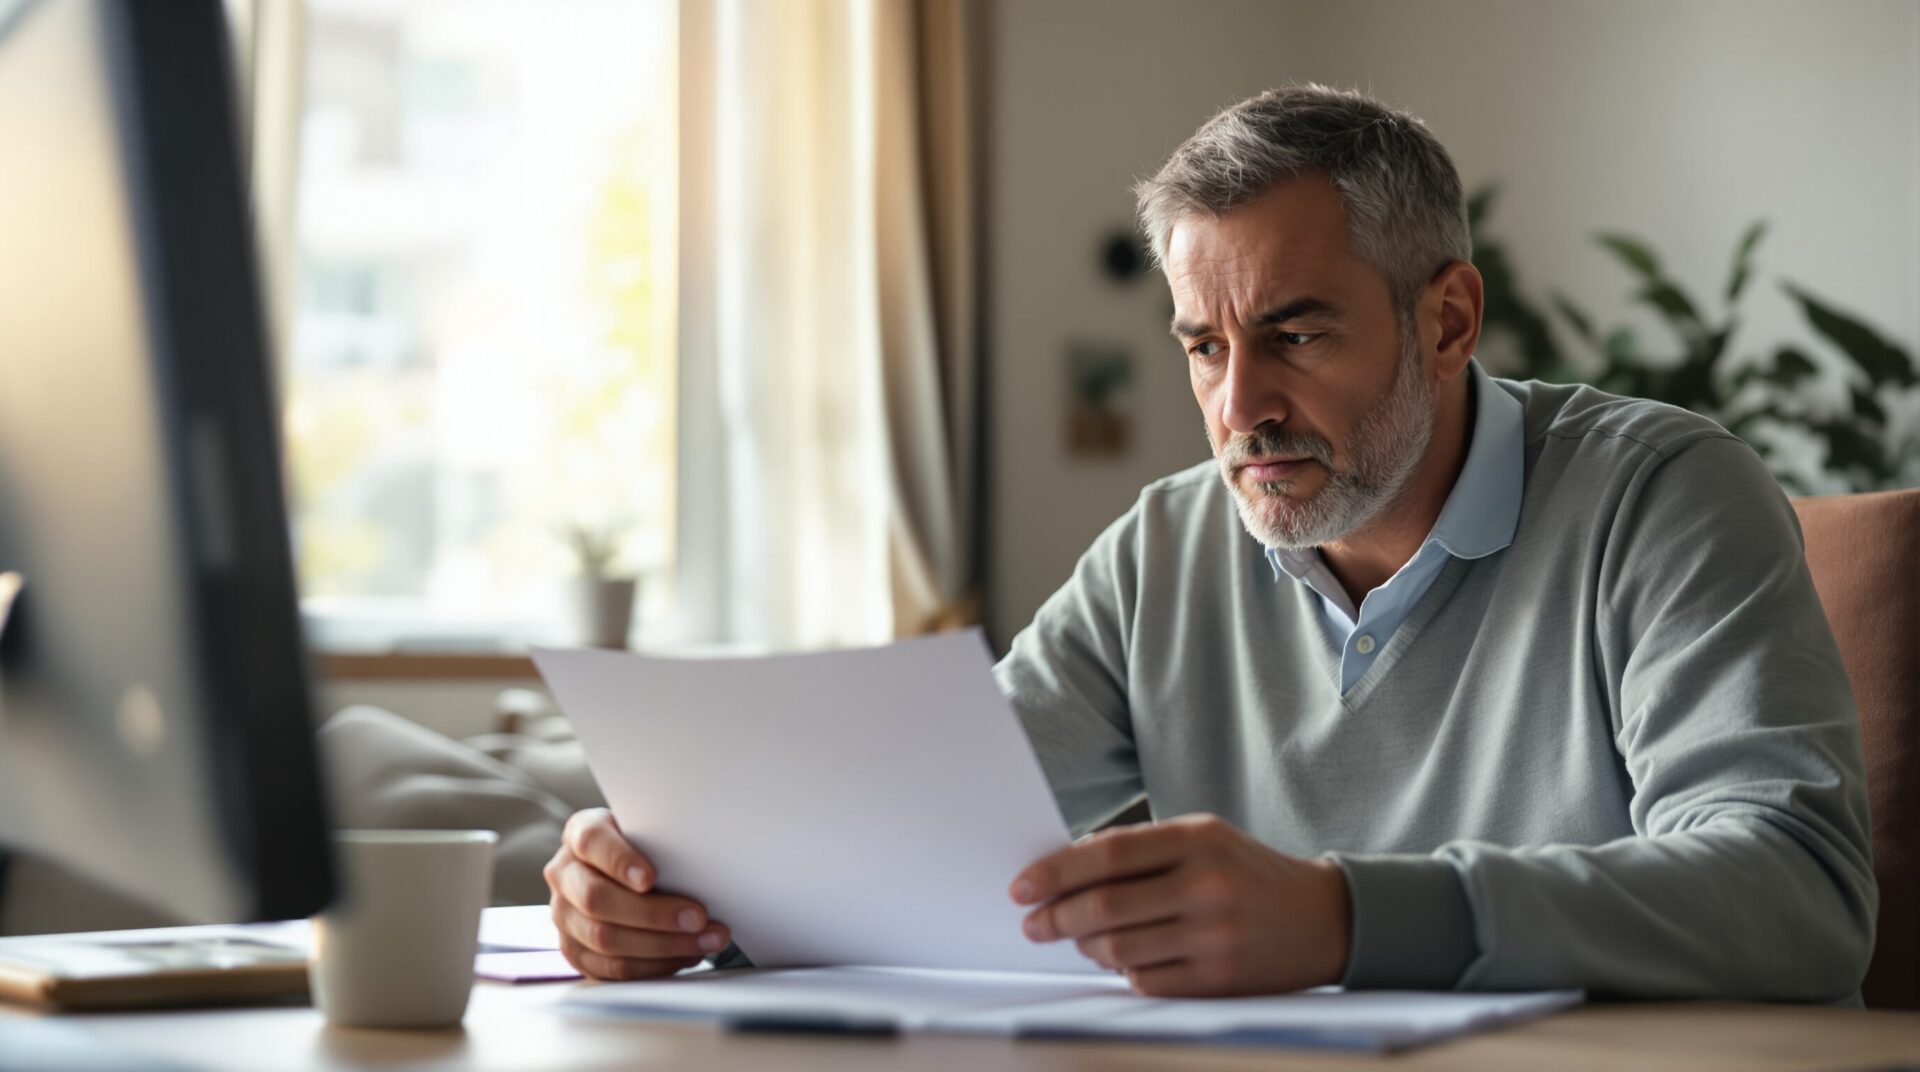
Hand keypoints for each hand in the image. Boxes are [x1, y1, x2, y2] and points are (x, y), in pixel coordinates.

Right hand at [544, 808, 730, 979]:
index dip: (619, 860)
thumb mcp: (651, 832)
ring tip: (705, 940)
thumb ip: (662, 840)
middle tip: (697, 917)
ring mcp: (565, 915)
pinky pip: (612, 968)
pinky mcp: (575, 951)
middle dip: (653, 913)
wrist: (625, 871)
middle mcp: (565, 874)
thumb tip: (702, 864)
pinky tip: (685, 954)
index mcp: (580, 833)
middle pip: (597, 899)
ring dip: (662, 945)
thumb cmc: (646, 847)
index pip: (591, 841)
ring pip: (605, 938)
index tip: (650, 878)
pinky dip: (654, 965)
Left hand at [1010, 813, 1350, 995]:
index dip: (1055, 872)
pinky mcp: (1220, 979)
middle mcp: (1206, 885)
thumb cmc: (1247, 872)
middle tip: (1033, 924)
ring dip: (1085, 947)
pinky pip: (1146, 981)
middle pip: (1105, 906)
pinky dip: (1122, 972)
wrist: (1324, 918)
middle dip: (1056, 917)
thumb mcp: (1204, 838)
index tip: (1022, 887)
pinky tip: (1119, 961)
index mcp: (1197, 839)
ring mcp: (1215, 935)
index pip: (1107, 854)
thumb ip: (1142, 850)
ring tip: (1077, 940)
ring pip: (1119, 948)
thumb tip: (1066, 867)